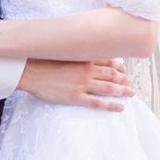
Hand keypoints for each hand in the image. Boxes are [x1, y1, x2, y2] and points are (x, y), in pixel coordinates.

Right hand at [18, 58, 133, 111]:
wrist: (28, 71)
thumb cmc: (41, 61)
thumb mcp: (60, 52)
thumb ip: (75, 53)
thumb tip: (82, 53)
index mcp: (83, 58)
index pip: (108, 62)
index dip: (119, 67)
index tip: (124, 70)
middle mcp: (86, 71)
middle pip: (112, 75)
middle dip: (123, 79)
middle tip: (130, 83)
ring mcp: (82, 84)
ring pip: (109, 88)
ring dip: (122, 91)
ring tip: (130, 93)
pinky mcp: (76, 97)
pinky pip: (98, 103)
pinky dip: (111, 105)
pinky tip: (120, 107)